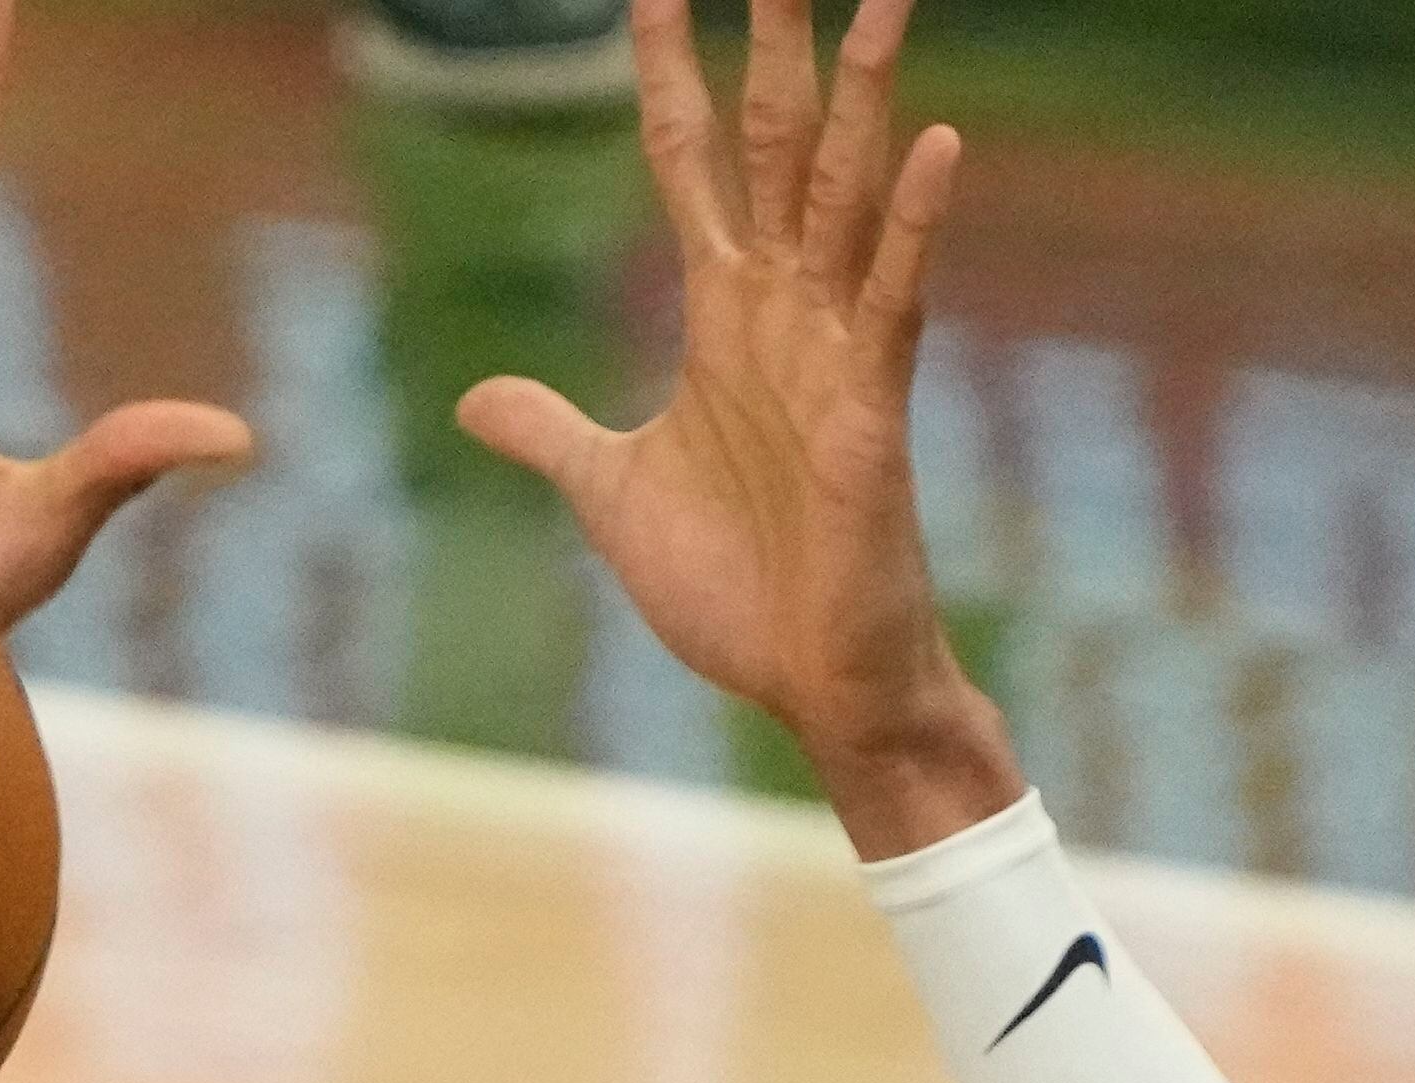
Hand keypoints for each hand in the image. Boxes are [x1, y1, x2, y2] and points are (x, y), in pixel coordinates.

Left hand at [456, 0, 1017, 847]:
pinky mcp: (876, 407)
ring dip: (865, 97)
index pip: (692, 164)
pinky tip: (938, 144)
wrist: (811, 687)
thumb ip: (551, 429)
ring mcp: (837, 351)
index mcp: (724, 320)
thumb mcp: (611, 494)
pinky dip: (917, 221)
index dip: (666, 78)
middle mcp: (786, 312)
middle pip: (778, 146)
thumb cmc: (733, 593)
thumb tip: (476, 396)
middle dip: (771, 47)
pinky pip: (896, 297)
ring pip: (849, 193)